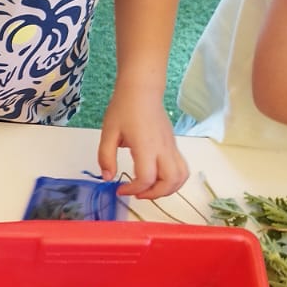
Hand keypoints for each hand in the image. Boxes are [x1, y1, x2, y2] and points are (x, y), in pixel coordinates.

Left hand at [98, 84, 188, 199]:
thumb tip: (107, 177)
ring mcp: (171, 147)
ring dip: (167, 189)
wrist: (142, 91)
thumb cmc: (124, 108)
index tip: (120, 189)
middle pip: (171, 181)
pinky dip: (172, 180)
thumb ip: (105, 157)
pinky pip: (180, 168)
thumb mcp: (108, 132)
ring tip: (148, 188)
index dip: (134, 189)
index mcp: (146, 146)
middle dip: (154, 194)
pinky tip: (155, 177)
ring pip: (181, 176)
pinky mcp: (173, 145)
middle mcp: (163, 149)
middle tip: (137, 193)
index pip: (147, 178)